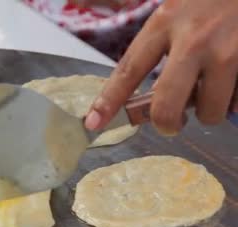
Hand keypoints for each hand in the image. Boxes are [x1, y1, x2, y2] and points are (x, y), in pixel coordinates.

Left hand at [84, 0, 237, 134]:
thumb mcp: (173, 7)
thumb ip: (151, 36)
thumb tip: (116, 48)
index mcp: (165, 23)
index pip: (127, 71)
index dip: (108, 102)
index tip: (93, 123)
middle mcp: (194, 40)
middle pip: (166, 106)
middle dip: (166, 124)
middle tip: (171, 122)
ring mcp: (228, 53)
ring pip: (209, 111)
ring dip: (209, 108)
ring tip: (214, 86)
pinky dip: (235, 98)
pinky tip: (234, 77)